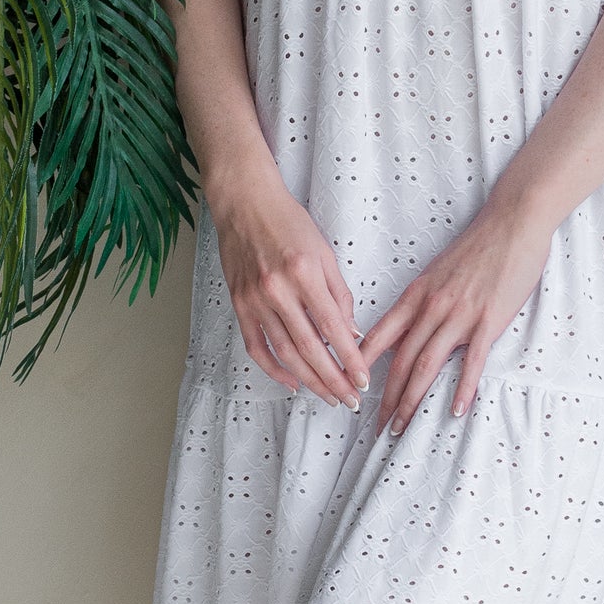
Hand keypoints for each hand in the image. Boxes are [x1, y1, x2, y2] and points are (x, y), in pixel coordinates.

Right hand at [210, 165, 367, 407]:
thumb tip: (351, 333)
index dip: (350, 359)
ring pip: (285, 353)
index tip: (363, 380)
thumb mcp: (325, 252)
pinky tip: (293, 383)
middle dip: (333, 380)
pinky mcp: (240, 305)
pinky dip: (274, 369)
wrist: (244, 204)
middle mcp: (278, 290)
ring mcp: (255, 300)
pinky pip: (257, 347)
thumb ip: (339, 294)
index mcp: (305, 273)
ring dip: (309, 381)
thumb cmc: (288, 223)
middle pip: (310, 348)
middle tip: (349, 400)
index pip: (333, 328)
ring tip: (328, 397)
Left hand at [359, 194, 554, 433]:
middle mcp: (430, 308)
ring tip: (402, 427)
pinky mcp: (488, 320)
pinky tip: (455, 411)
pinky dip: (462, 389)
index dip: (361, 367)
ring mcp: (459, 315)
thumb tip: (406, 328)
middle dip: (385, 398)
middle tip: (376, 426)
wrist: (511, 222)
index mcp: (415, 295)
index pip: (379, 337)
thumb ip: (421, 301)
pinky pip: (470, 362)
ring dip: (411, 401)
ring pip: (426, 366)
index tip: (350, 389)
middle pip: (400, 361)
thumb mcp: (437, 272)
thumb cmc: (477, 245)